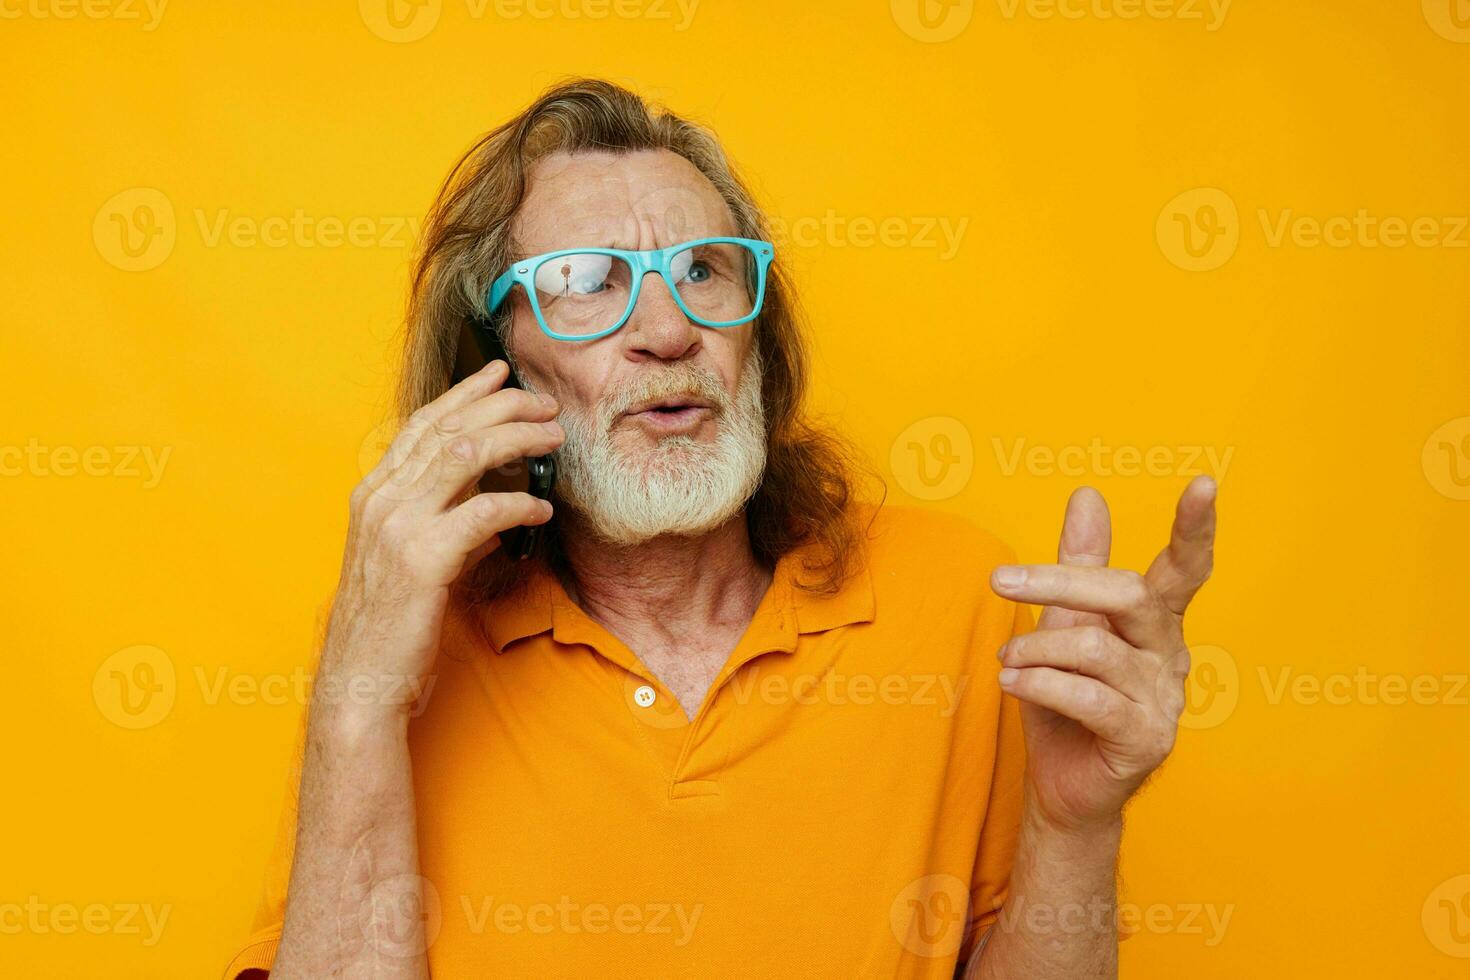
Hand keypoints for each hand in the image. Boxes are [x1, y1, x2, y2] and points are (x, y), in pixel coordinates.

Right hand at [319, 359, 563, 719]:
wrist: (360, 681)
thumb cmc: (389, 626)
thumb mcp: (414, 564)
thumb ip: (448, 529)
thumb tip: (494, 514)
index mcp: (374, 495)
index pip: (423, 424)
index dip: (465, 394)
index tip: (501, 374)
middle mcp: (381, 500)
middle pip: (449, 428)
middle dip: (502, 406)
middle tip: (545, 404)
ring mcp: (397, 527)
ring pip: (466, 455)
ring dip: (517, 440)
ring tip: (553, 439)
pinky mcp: (422, 559)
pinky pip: (483, 513)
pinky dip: (518, 503)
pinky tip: (542, 508)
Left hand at [989, 476, 1216, 834]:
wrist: (1063, 784)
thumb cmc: (1066, 699)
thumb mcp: (1066, 622)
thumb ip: (1080, 563)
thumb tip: (1088, 494)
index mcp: (1157, 622)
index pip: (1186, 567)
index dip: (1196, 527)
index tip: (1205, 482)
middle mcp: (1169, 655)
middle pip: (1127, 596)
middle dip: (1058, 583)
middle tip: (1000, 579)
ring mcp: (1163, 701)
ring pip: (1095, 649)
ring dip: (1036, 648)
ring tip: (1007, 659)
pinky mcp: (1144, 740)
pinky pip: (1087, 697)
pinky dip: (1039, 683)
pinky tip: (1012, 681)